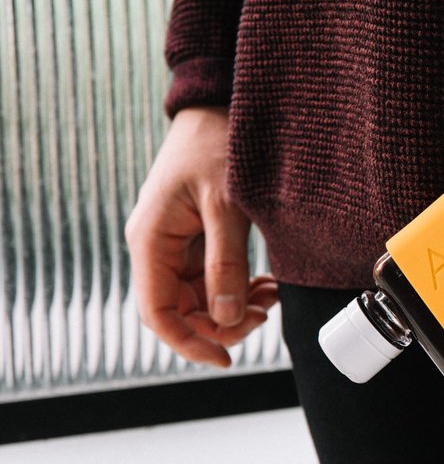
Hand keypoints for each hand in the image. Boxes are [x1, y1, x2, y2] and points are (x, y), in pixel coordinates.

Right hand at [124, 105, 278, 366]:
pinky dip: (238, 288)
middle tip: (265, 313)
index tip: (225, 359)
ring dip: (234, 306)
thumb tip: (227, 317)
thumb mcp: (227, 205)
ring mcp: (174, 244)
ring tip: (272, 295)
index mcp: (150, 239)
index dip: (189, 343)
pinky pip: (211, 279)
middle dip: (222, 323)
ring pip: (199, 298)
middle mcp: (156, 246)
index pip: (157, 313)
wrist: (217, 105)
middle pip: (180, 310)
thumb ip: (226, 262)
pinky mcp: (195, 238)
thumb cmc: (218, 146)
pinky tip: (266, 284)